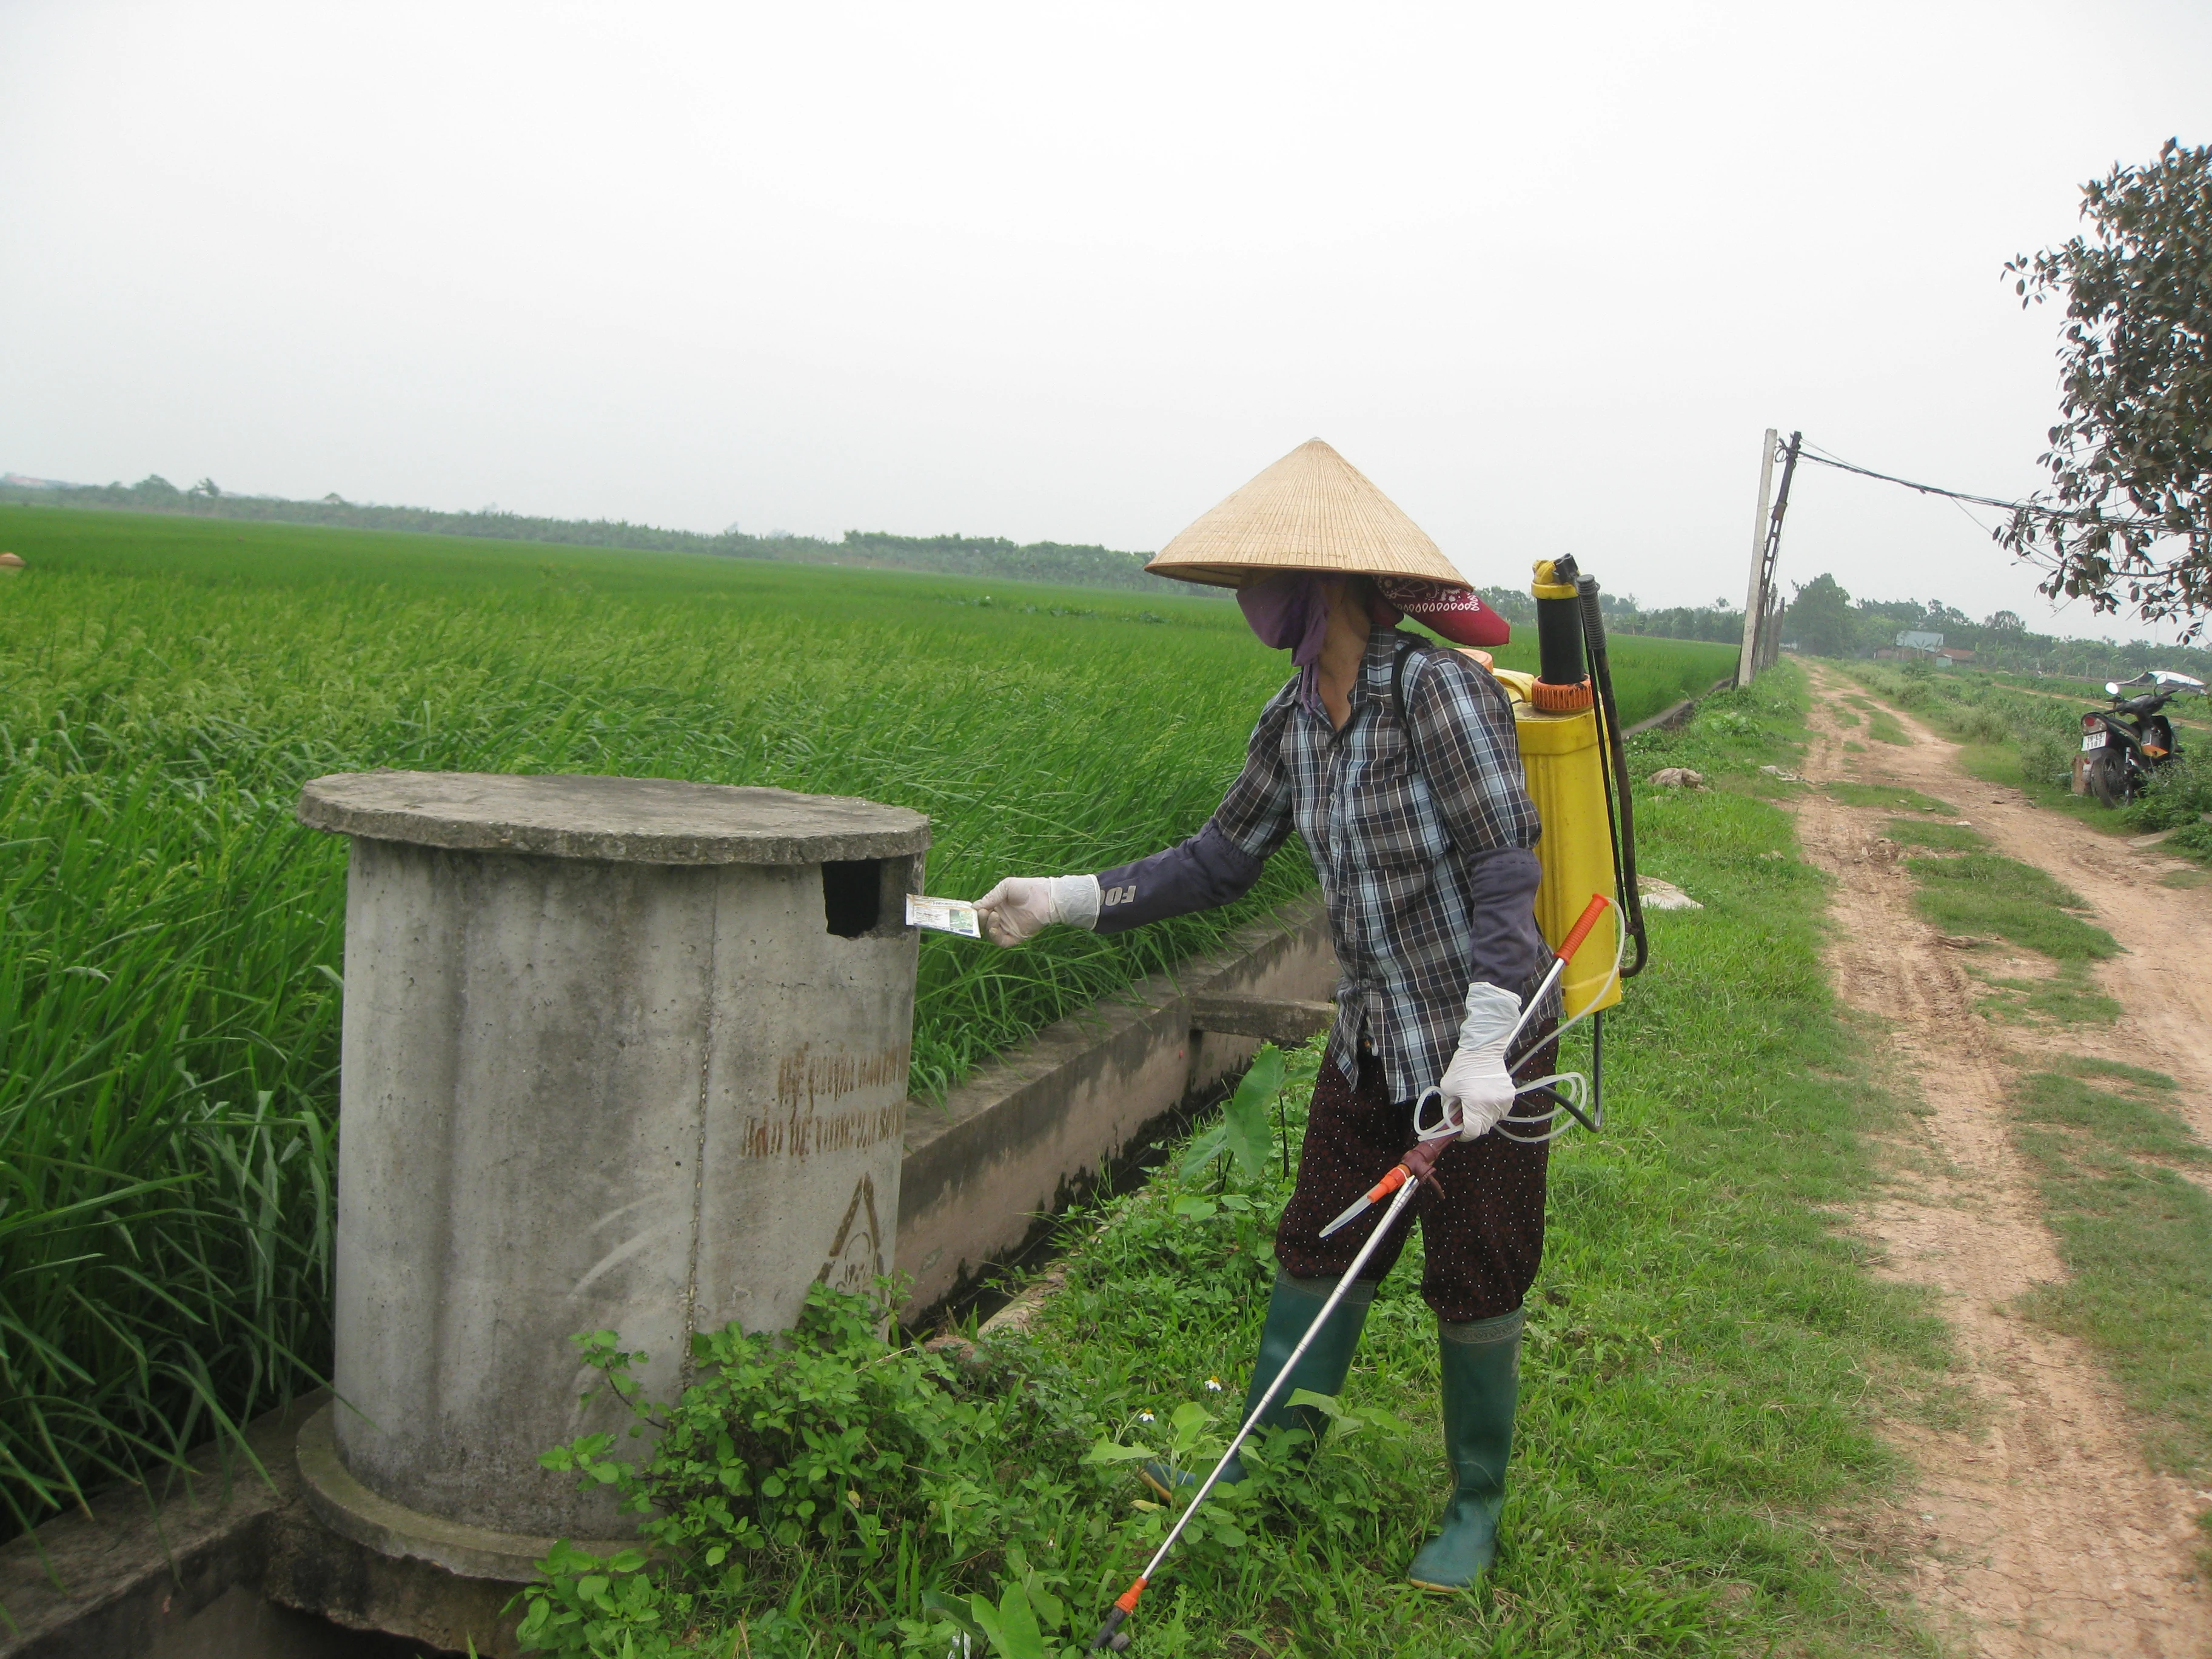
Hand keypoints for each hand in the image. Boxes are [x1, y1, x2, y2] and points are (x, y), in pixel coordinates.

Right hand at [975, 875, 1099, 946]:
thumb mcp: (1006, 887)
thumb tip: (974, 907)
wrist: (1046, 897)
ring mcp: (1008, 928)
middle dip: (980, 919)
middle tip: (982, 912)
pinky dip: (995, 937)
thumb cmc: (1027, 888)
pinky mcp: (1016, 937)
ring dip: (987, 926)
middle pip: (983, 924)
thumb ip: (991, 897)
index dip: (974, 913)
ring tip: (993, 916)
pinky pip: (1001, 942)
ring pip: (990, 934)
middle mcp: (1001, 918)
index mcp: (997, 906)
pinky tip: (994, 927)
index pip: (981, 912)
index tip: (969, 910)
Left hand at [1438, 982, 1521, 1140]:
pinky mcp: (1510, 1095)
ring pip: (1494, 1121)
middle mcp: (1492, 1105)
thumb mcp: (1447, 1088)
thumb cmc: (1462, 1067)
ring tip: (1475, 1109)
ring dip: (1484, 1119)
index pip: (1472, 1131)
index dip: (1464, 1135)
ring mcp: (1503, 1100)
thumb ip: (1449, 1106)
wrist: (1482, 1050)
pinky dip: (1493, 1111)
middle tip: (1465, 1120)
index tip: (1459, 1133)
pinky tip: (1486, 1102)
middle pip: (1484, 1128)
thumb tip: (1452, 1118)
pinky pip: (1502, 1111)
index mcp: (1475, 1104)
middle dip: (1473, 1127)